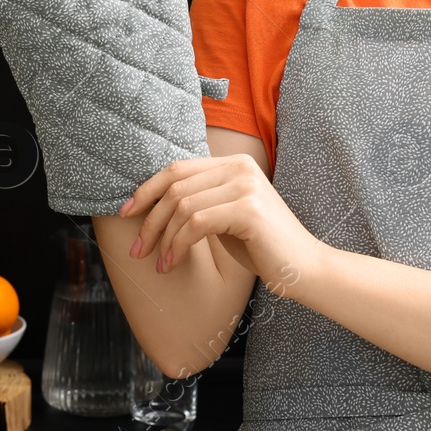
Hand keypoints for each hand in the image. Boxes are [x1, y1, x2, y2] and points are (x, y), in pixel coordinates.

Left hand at [119, 154, 326, 292]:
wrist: (304, 267)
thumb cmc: (261, 246)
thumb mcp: (224, 216)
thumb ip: (199, 201)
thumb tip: (151, 203)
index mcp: (234, 163)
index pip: (177, 169)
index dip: (146, 190)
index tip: (126, 213)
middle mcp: (240, 166)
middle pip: (175, 187)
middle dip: (149, 220)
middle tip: (137, 250)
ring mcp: (246, 185)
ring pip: (183, 206)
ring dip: (163, 238)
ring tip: (158, 263)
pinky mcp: (249, 209)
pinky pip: (196, 223)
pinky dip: (177, 245)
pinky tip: (171, 263)